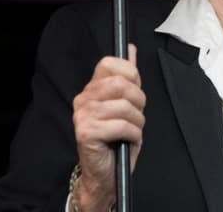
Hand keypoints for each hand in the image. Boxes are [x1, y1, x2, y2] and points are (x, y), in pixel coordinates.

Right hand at [72, 44, 144, 210]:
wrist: (105, 173)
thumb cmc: (117, 139)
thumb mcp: (126, 104)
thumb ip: (128, 77)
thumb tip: (130, 49)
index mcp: (92, 89)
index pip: (110, 63)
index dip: (131, 74)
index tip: (135, 90)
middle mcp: (83, 99)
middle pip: (121, 84)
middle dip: (139, 100)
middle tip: (137, 115)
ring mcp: (82, 115)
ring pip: (124, 106)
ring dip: (138, 122)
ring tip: (132, 131)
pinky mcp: (86, 132)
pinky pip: (122, 126)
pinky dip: (133, 135)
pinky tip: (127, 140)